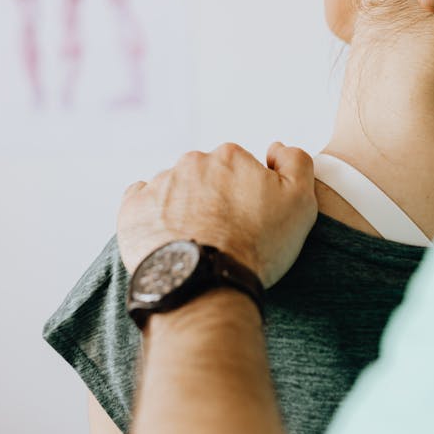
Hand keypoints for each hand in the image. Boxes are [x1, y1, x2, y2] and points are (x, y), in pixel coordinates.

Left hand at [118, 142, 317, 287]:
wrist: (207, 286)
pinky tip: (166, 235)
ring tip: (195, 241)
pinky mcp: (133, 208)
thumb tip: (276, 148)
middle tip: (223, 233)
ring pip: (174, 189)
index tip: (248, 219)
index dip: (246, 194)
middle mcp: (192, 162)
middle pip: (205, 176)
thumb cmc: (256, 246)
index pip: (239, 167)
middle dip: (213, 198)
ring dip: (184, 207)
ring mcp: (159, 184)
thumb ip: (295, 162)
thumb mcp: (300, 202)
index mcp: (230, 156)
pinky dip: (152, 214)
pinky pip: (142, 201)